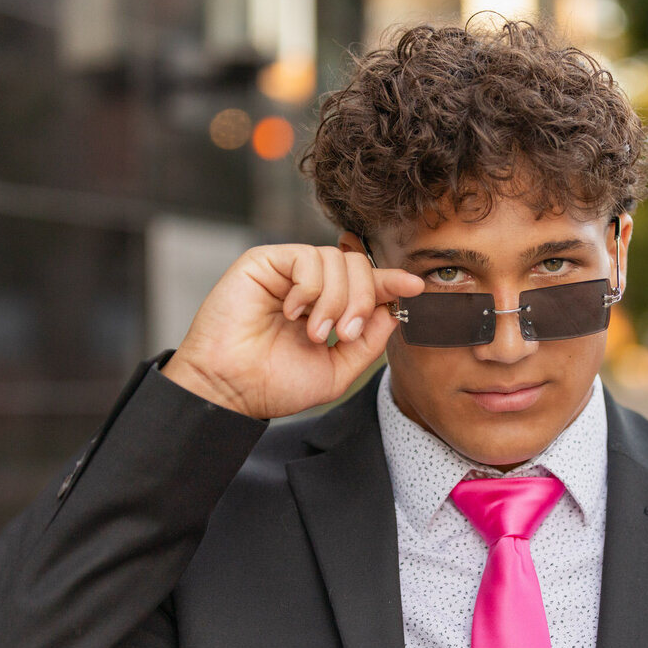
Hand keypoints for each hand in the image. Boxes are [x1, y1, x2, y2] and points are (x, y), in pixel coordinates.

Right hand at [162, 243, 423, 418]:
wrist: (232, 390)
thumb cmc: (274, 384)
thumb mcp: (338, 371)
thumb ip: (369, 343)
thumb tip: (393, 311)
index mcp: (327, 307)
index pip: (367, 284)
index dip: (392, 282)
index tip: (416, 286)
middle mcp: (309, 285)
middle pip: (359, 266)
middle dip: (363, 300)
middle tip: (344, 334)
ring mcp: (287, 271)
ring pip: (337, 260)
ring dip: (335, 301)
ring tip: (315, 333)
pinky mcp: (264, 261)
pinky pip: (308, 257)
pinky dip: (310, 289)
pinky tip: (293, 312)